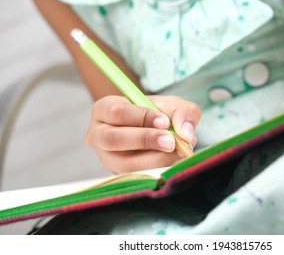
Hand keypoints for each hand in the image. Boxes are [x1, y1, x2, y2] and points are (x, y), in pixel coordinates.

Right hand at [85, 95, 200, 172]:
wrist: (156, 130)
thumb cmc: (159, 113)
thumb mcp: (172, 105)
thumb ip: (182, 112)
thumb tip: (185, 133)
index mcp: (104, 110)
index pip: (117, 112)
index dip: (141, 117)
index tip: (164, 121)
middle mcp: (98, 135)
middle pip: (113, 139)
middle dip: (144, 140)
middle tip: (171, 141)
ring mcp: (106, 159)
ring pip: (123, 164)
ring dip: (154, 160)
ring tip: (177, 153)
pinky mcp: (118, 176)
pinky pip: (135, 178)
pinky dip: (157, 172)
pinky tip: (173, 164)